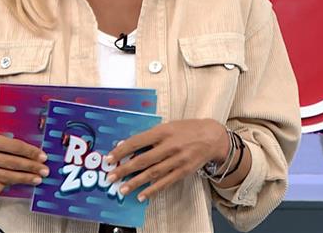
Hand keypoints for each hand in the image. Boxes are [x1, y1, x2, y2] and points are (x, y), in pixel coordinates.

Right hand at [0, 126, 49, 195]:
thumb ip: (1, 139)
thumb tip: (25, 148)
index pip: (12, 146)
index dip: (29, 152)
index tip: (42, 156)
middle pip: (10, 163)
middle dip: (30, 167)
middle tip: (44, 170)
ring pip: (3, 177)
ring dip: (22, 179)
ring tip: (35, 179)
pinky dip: (5, 186)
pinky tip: (15, 184)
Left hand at [103, 119, 227, 201]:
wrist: (212, 137)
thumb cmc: (187, 129)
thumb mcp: (168, 126)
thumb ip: (150, 136)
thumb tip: (129, 146)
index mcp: (163, 131)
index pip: (138, 141)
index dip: (122, 150)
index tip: (109, 158)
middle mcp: (170, 146)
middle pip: (143, 160)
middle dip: (125, 169)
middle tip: (111, 177)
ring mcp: (177, 160)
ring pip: (153, 173)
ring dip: (136, 182)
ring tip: (122, 189)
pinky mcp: (184, 171)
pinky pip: (166, 182)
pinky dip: (153, 190)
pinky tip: (142, 195)